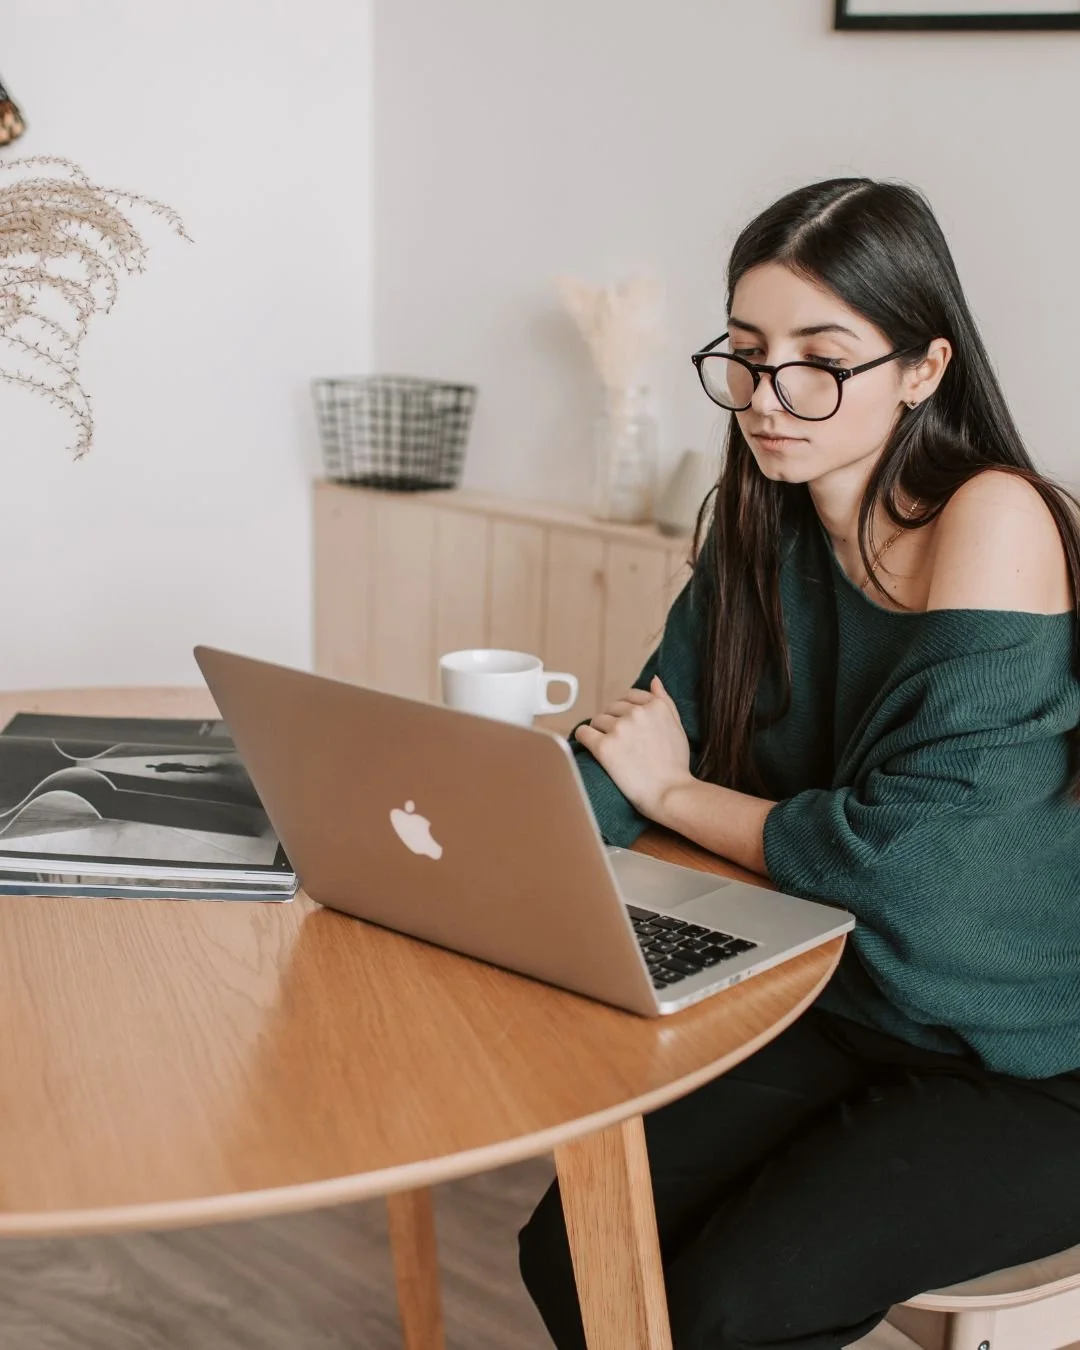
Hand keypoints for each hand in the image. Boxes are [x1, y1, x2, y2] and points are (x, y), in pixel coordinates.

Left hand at [574, 676, 693, 822]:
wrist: (669, 793)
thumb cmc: (675, 765)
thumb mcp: (677, 726)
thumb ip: (665, 701)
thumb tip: (654, 679)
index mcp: (655, 706)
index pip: (629, 696)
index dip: (626, 712)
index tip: (628, 727)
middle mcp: (637, 713)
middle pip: (611, 708)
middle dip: (613, 721)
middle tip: (621, 742)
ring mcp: (619, 728)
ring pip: (597, 720)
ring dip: (600, 731)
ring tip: (612, 749)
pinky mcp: (604, 746)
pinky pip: (583, 732)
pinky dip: (584, 737)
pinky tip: (590, 746)